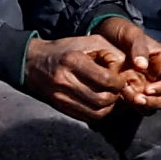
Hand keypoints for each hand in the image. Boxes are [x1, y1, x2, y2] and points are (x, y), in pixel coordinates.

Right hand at [37, 16, 160, 117]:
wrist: (32, 62)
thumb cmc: (66, 49)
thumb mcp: (88, 42)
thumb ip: (109, 53)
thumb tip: (128, 71)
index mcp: (73, 60)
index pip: (106, 80)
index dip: (119, 83)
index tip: (122, 80)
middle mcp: (65, 80)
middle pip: (102, 99)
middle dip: (116, 97)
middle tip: (119, 91)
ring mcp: (61, 97)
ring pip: (97, 112)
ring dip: (109, 107)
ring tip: (112, 97)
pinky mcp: (60, 107)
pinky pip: (86, 117)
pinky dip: (99, 113)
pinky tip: (101, 103)